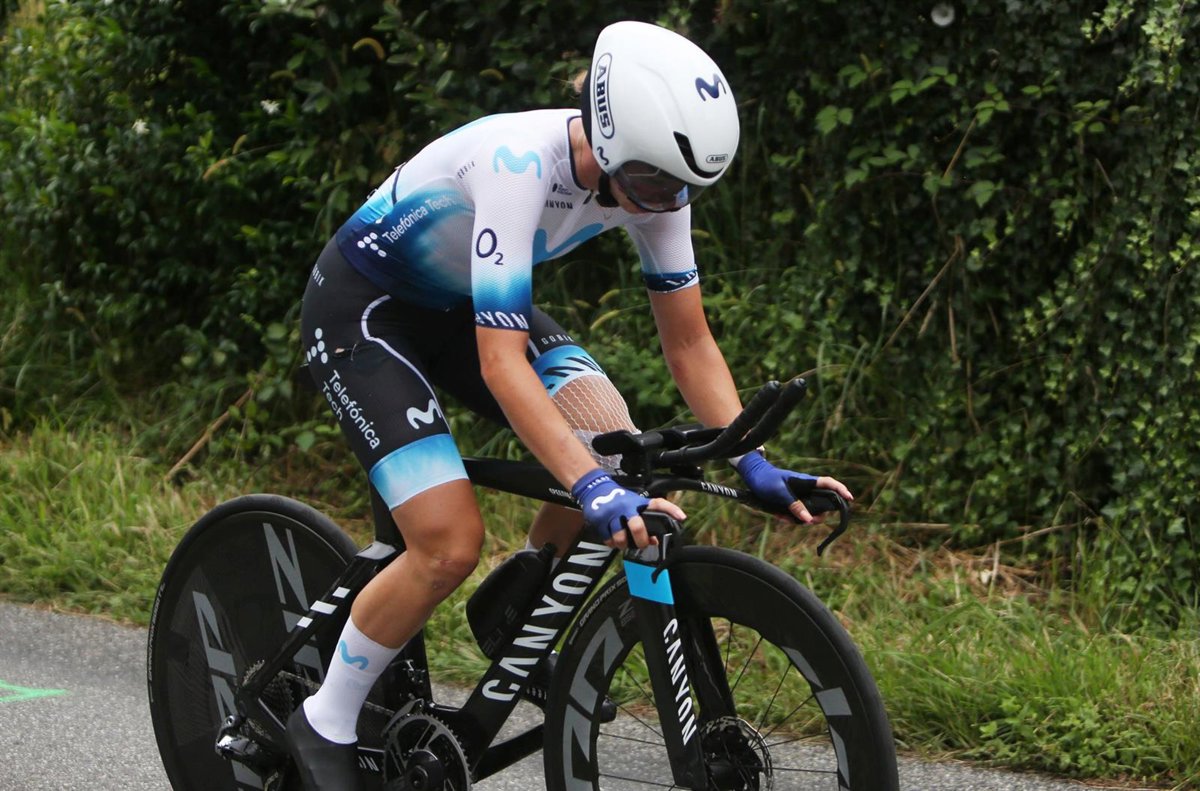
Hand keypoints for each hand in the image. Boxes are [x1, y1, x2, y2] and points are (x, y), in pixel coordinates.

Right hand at [571, 469, 684, 548]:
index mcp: (638, 502)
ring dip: (624, 545)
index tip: (682, 517)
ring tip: (624, 543)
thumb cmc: (618, 498)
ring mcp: (612, 514)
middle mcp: (626, 507)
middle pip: (637, 527)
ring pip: (620, 537)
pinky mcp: (600, 521)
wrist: (595, 489)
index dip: (671, 510)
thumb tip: (654, 540)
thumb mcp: (633, 504)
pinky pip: (608, 539)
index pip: (658, 503)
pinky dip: (612, 543)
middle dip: (641, 540)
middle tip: (643, 544)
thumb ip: (645, 520)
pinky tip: (613, 539)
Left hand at [735, 451, 853, 523]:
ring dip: (800, 518)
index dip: (840, 490)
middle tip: (810, 521)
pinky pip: (797, 514)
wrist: (752, 478)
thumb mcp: (779, 493)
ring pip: (809, 512)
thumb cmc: (767, 480)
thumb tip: (809, 520)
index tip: (849, 499)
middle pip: (823, 503)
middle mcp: (806, 489)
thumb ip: (794, 505)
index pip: (828, 483)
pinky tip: (779, 515)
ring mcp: (799, 497)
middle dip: (818, 514)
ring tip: (784, 517)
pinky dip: (789, 518)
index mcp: (806, 482)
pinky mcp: (792, 503)